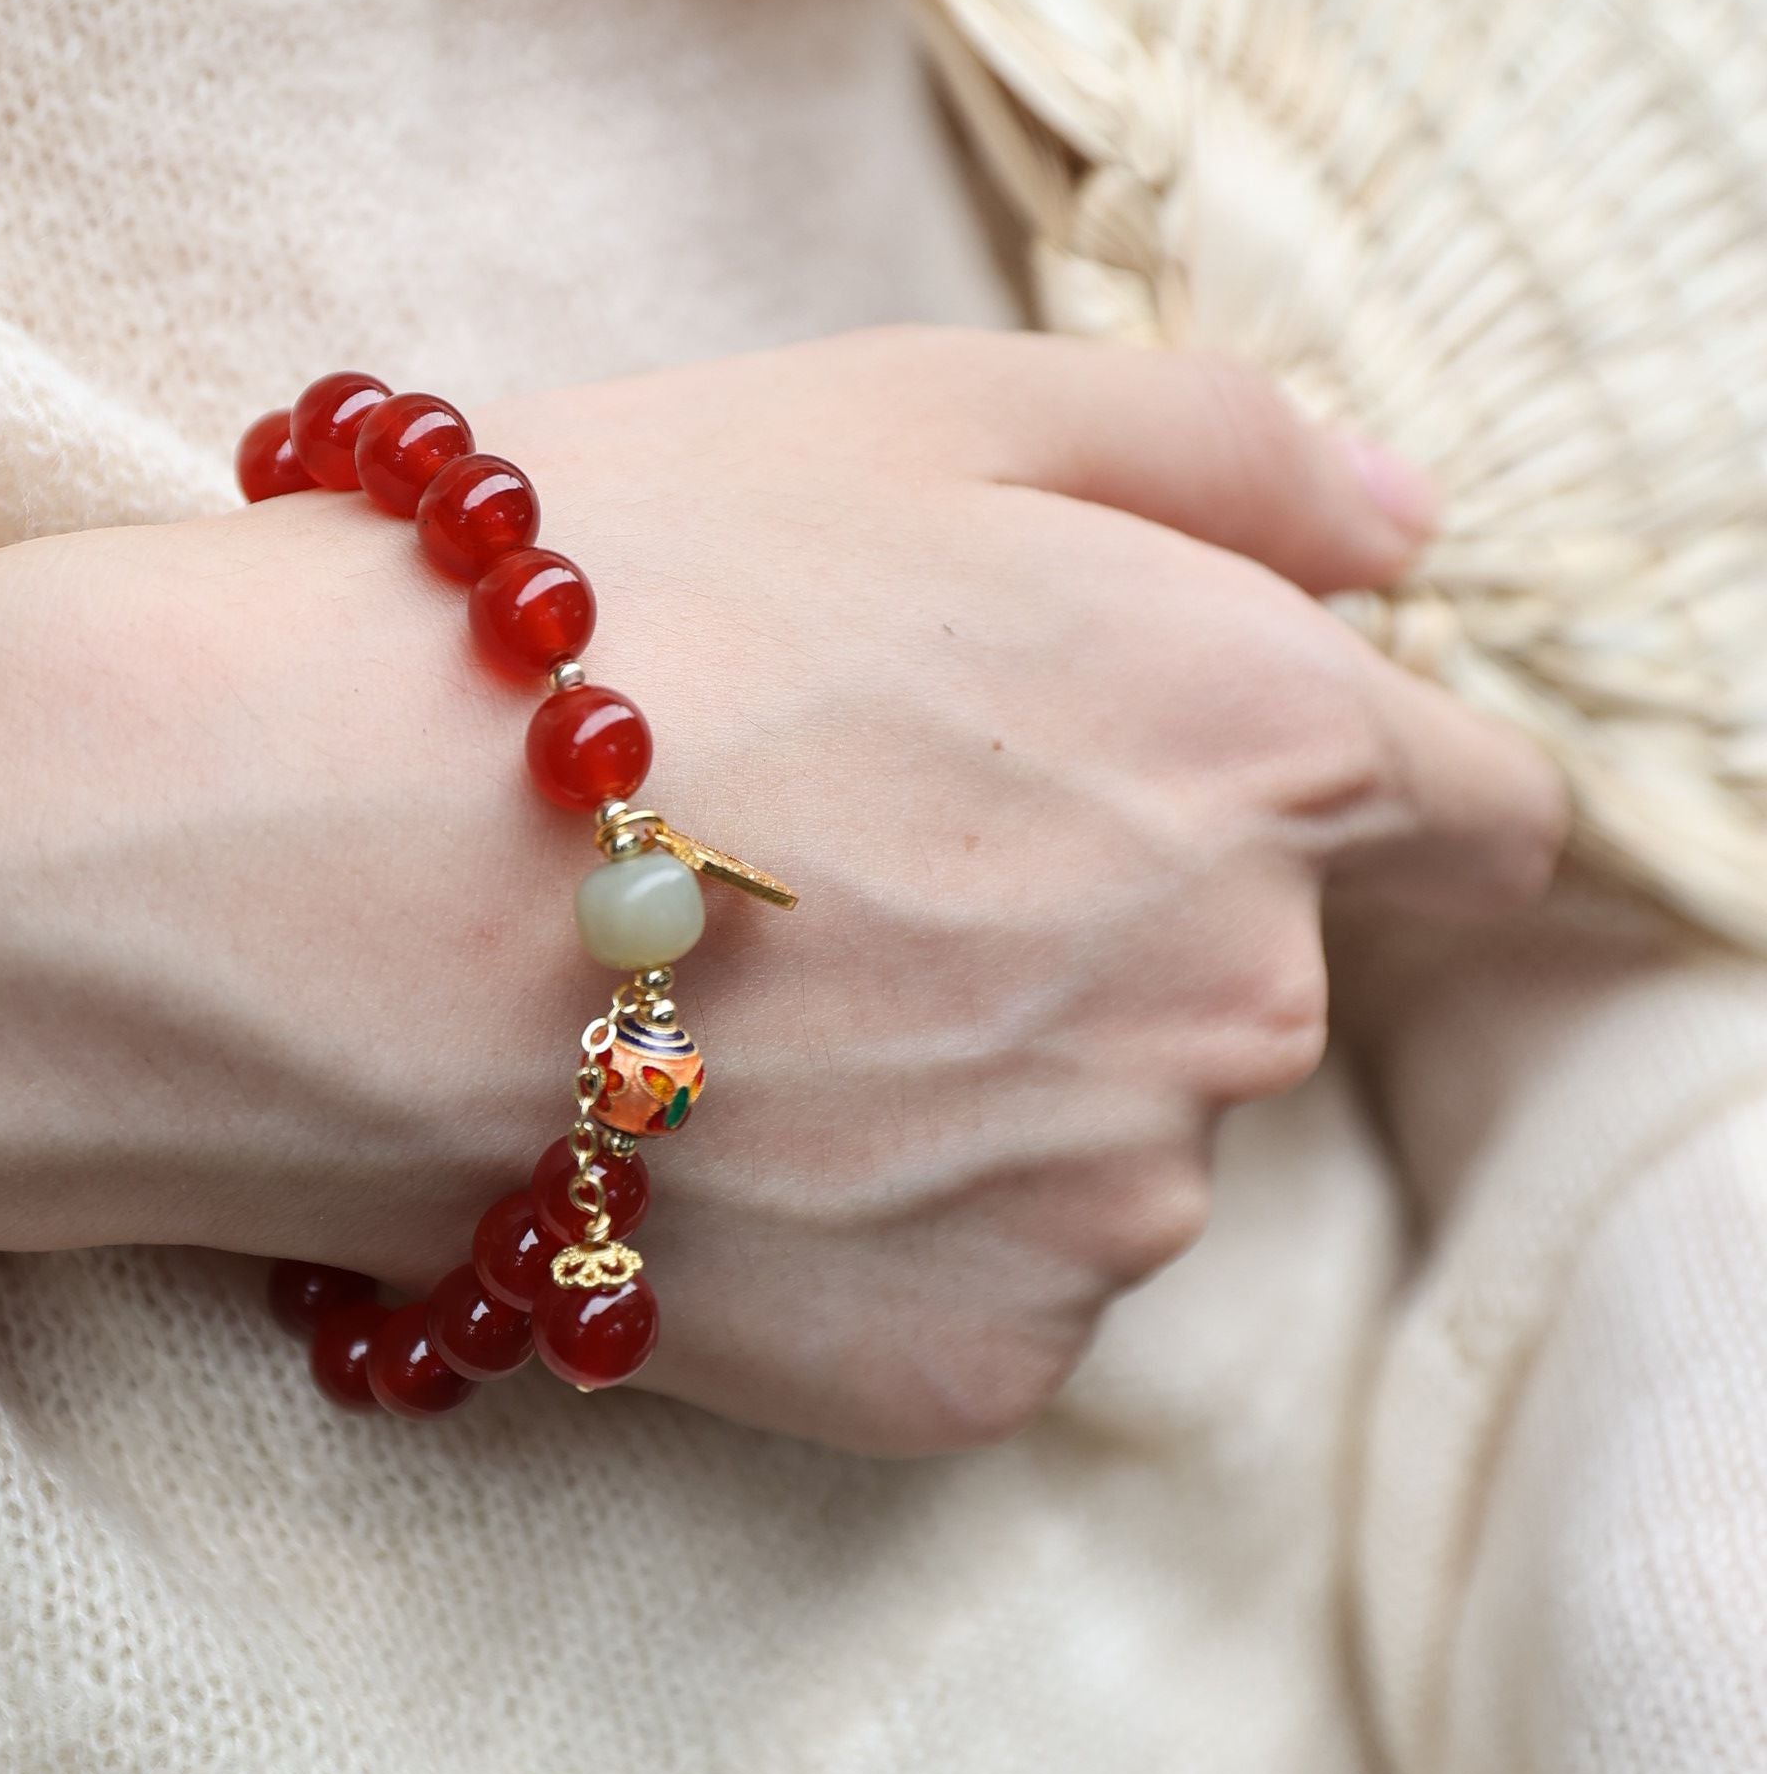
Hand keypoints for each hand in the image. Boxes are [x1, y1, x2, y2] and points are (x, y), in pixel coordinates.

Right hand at [0, 330, 1562, 1450]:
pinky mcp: (951, 1370)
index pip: (1472, 806)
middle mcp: (1235, 996)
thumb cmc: (598, 592)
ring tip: (741, 982)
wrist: (300, 868)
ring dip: (989, 1073)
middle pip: (1257, 969)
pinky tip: (709, 1121)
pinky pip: (981, 1289)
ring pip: (1106, 1136)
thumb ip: (1219, 448)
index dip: (1342, 771)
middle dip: (1112, 907)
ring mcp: (1093, 1208)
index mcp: (1264, 738)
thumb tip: (1403, 530)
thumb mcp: (917, 403)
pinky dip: (881, 1223)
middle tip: (847, 835)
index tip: (1175, 767)